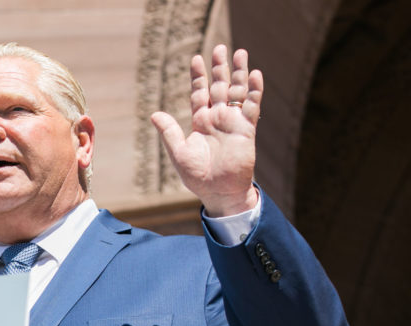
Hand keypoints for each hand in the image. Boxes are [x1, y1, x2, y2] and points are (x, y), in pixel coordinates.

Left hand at [150, 45, 262, 216]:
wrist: (219, 192)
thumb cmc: (197, 177)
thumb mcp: (179, 152)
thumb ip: (169, 132)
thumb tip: (154, 114)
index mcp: (200, 122)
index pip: (199, 93)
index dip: (198, 76)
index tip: (196, 58)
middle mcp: (217, 118)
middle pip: (219, 86)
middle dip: (219, 68)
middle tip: (220, 48)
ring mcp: (233, 122)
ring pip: (237, 92)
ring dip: (239, 73)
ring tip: (240, 53)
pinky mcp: (246, 130)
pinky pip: (252, 107)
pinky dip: (254, 92)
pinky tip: (255, 75)